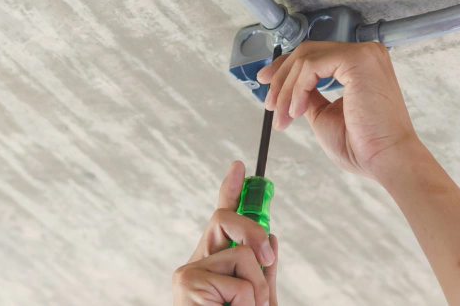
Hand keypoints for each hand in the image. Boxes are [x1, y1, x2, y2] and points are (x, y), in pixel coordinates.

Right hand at [173, 161, 278, 305]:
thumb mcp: (258, 302)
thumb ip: (263, 273)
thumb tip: (272, 238)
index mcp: (214, 264)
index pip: (221, 221)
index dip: (230, 191)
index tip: (240, 166)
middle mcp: (197, 263)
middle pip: (227, 220)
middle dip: (254, 230)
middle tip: (268, 258)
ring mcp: (189, 271)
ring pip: (244, 257)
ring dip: (257, 292)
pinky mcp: (187, 281)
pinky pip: (240, 284)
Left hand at [256, 41, 418, 178]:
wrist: (387, 160)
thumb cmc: (364, 146)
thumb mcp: (326, 116)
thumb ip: (310, 97)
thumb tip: (290, 89)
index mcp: (361, 65)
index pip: (315, 55)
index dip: (286, 68)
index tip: (266, 83)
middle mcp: (366, 54)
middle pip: (307, 52)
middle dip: (280, 78)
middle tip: (269, 104)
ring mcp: (363, 54)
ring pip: (305, 58)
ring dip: (287, 89)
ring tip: (284, 117)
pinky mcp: (358, 60)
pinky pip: (311, 65)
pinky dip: (297, 88)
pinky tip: (297, 110)